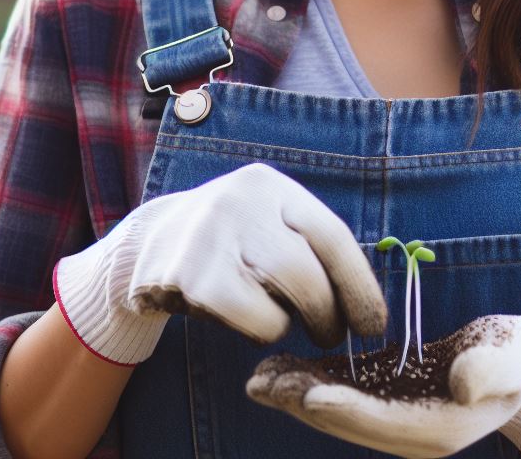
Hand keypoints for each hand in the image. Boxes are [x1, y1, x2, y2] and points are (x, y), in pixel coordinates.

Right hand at [53, 162, 387, 364]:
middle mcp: (242, 199)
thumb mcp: (266, 222)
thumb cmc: (228, 241)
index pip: (331, 235)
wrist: (147, 243)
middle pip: (309, 269)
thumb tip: (365, 299)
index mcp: (270, 185)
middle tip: (332, 334)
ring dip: (296, 322)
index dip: (360, 285)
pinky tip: (245, 319)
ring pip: (284, 291)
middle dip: (330, 313)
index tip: (373, 324)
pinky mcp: (186, 272)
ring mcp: (211, 233)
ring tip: (285, 323)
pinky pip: (250, 316)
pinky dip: (260, 329)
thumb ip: (307, 244)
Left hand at [247, 314, 520, 458]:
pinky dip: (312, 381)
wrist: (517, 365)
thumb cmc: (515, 358)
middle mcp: (409, 432)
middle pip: (347, 422)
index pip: (380, 422)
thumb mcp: (510, 360)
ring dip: (297, 395)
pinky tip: (283, 368)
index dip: (343, 410)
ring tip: (258, 377)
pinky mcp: (387, 396)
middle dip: (302, 404)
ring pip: (337, 410)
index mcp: (436, 430)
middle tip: (260, 384)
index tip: (306, 396)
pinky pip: (343, 393)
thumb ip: (489, 370)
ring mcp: (395, 417)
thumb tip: (463, 382)